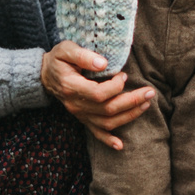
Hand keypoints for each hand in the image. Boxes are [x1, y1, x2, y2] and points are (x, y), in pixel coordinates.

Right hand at [41, 41, 155, 149]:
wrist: (45, 75)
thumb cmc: (58, 59)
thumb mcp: (66, 50)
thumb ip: (84, 56)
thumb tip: (104, 64)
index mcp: (71, 87)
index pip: (98, 94)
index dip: (115, 87)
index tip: (124, 75)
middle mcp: (75, 105)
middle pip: (107, 110)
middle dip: (131, 101)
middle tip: (150, 92)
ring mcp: (79, 114)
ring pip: (106, 122)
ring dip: (128, 116)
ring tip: (145, 105)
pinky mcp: (82, 118)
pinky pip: (95, 132)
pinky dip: (108, 140)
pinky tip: (120, 145)